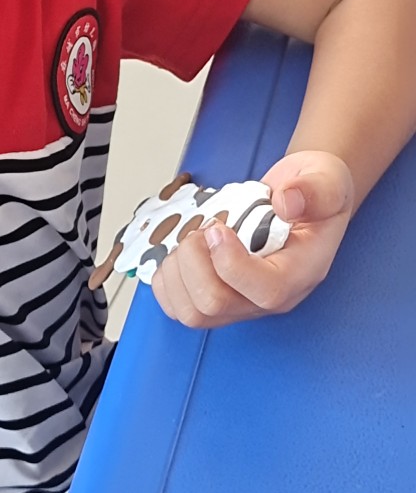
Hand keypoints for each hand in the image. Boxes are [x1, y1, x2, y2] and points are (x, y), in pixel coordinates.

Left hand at [150, 150, 353, 329]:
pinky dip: (166, 281)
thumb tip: (286, 202)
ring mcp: (241, 303)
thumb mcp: (326, 180)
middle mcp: (270, 297)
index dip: (231, 264)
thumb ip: (314, 190)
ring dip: (176, 271)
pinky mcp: (217, 300)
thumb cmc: (313, 193)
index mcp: (301, 272)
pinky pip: (178, 308)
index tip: (217, 228)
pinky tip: (179, 253)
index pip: (266, 292)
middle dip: (194, 261)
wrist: (300, 198)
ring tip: (190, 239)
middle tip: (203, 229)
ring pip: (192, 313)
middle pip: (216, 305)